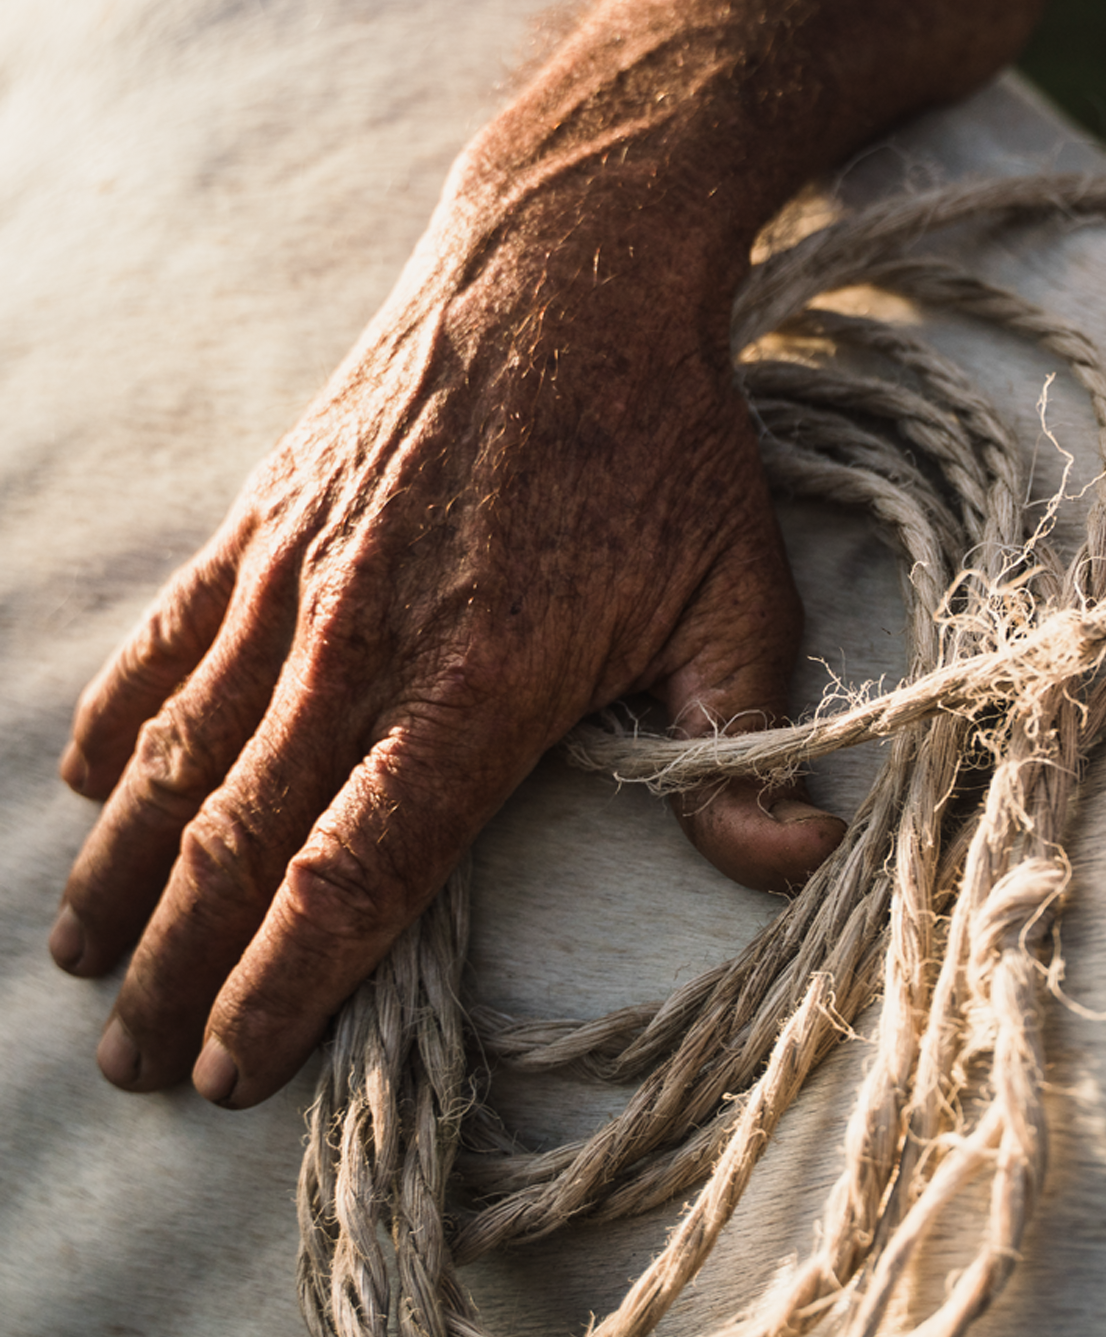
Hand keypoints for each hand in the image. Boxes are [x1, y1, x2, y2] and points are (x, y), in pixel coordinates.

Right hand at [49, 166, 843, 1108]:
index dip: (289, 984)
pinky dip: (116, 721)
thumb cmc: (667, 445)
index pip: (356, 875)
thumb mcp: (739, 594)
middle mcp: (361, 644)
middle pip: (242, 842)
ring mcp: (296, 579)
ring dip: (126, 873)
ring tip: (86, 965)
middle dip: (183, 969)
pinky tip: (85, 791)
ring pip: (178, 756)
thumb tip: (790, 858)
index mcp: (481, 686)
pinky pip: (166, 640)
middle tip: (137, 1066)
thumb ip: (743, 742)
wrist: (568, 266)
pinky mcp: (265, 520)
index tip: (238, 1070)